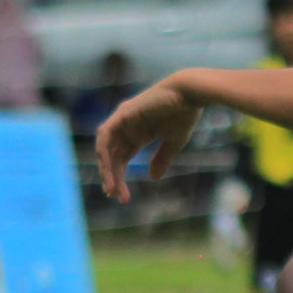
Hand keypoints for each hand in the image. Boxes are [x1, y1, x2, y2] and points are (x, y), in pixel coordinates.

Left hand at [95, 79, 198, 201]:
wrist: (189, 95)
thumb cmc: (184, 115)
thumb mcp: (173, 143)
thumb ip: (161, 159)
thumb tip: (152, 178)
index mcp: (137, 134)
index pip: (122, 159)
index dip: (119, 178)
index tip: (122, 197)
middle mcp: (126, 128)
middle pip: (112, 157)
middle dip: (112, 178)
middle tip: (115, 197)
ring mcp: (122, 120)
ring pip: (105, 148)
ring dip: (106, 168)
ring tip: (110, 188)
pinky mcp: (122, 113)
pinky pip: (105, 135)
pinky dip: (104, 151)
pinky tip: (107, 168)